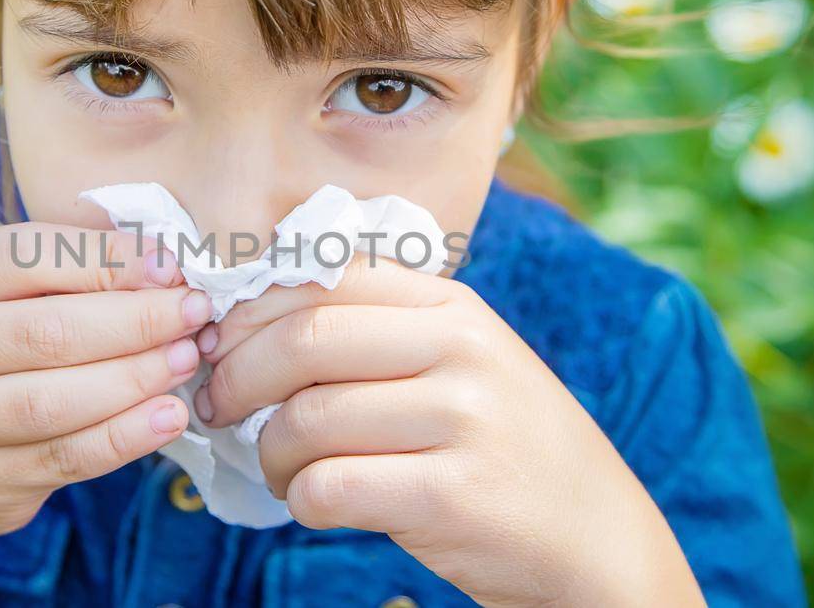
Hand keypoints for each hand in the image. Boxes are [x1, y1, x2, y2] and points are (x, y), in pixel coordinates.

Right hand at [0, 223, 211, 540]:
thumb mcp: (0, 298)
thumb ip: (69, 273)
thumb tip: (163, 261)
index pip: (23, 257)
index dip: (104, 259)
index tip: (172, 264)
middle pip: (45, 333)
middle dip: (134, 320)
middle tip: (194, 313)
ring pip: (52, 402)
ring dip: (133, 379)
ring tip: (186, 359)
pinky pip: (64, 457)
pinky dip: (124, 438)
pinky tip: (167, 418)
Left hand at [194, 256, 703, 605]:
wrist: (595, 536)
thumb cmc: (503, 446)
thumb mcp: (463, 359)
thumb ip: (380, 327)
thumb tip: (251, 313)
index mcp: (453, 305)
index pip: (323, 276)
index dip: (250, 310)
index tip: (219, 345)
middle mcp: (461, 349)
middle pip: (303, 341)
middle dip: (237, 378)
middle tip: (219, 408)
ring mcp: (462, 420)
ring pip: (307, 419)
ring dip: (268, 452)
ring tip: (279, 468)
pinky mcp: (452, 494)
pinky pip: (329, 486)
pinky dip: (300, 500)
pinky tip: (314, 503)